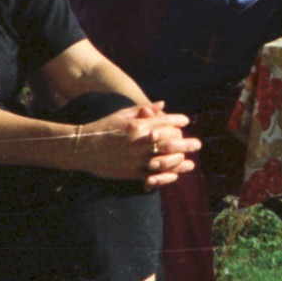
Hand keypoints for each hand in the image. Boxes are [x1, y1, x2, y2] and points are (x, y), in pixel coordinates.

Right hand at [75, 103, 198, 188]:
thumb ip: (144, 109)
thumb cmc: (104, 128)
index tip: (187, 122)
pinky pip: (153, 175)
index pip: (165, 122)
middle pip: (170, 142)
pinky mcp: (131, 172)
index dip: (178, 121)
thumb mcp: (123, 114)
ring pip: (165, 161)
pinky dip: (166, 175)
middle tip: (198, 144)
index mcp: (138, 125)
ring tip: (191, 161)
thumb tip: (163, 105)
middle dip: (186, 143)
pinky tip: (176, 174)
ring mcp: (136, 158)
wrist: (83, 148)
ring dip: (180, 161)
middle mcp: (140, 142)